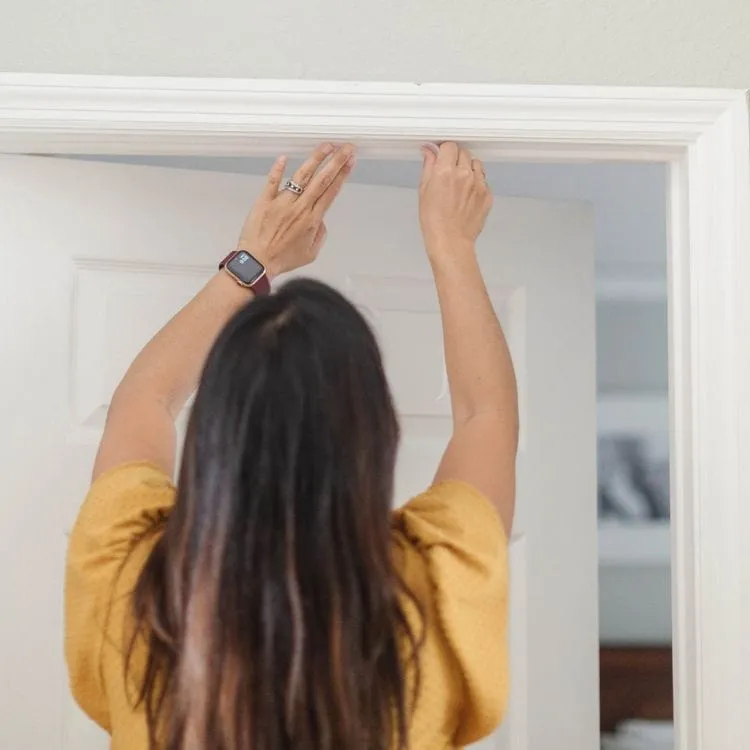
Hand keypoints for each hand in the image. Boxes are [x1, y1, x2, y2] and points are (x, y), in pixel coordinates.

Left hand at [236, 143, 355, 276]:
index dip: (342, 175)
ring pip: (301, 177)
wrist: (258, 263)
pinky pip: (272, 182)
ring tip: (326, 146)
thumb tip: (321, 219)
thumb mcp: (310, 253)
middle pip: (321, 180)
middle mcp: (299, 208)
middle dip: (336, 161)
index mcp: (312, 220)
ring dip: (315, 160)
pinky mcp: (264, 201)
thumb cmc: (283, 259)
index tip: (350, 161)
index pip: (331, 192)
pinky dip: (278, 169)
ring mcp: (281, 202)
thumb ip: (320, 234)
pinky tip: (284, 157)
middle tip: (347, 147)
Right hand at [418, 142, 491, 259]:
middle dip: (455, 158)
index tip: (442, 155)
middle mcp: (464, 174)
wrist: (450, 242)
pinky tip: (467, 195)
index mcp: (445, 172)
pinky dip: (476, 183)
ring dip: (468, 168)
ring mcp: (478, 184)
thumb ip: (429, 167)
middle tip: (449, 172)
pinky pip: (483, 180)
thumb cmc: (434, 221)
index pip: (449, 146)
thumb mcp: (424, 191)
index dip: (444, 150)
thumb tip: (429, 151)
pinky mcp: (487, 194)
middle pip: (463, 152)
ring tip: (460, 184)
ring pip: (476, 164)